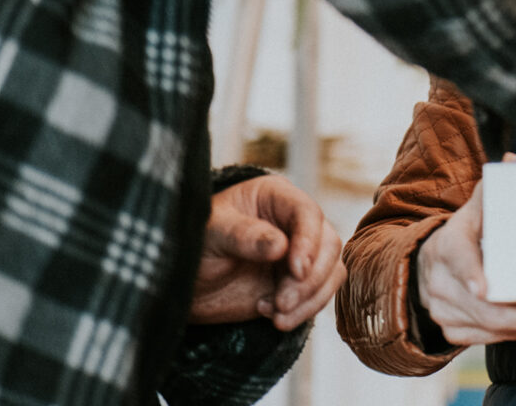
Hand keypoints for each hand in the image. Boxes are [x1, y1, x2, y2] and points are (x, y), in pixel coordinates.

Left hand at [189, 174, 345, 330]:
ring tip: (275, 314)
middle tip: (281, 302)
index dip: (308, 241)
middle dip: (309, 279)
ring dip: (310, 298)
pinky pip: (320, 294)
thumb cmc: (194, 245)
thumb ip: (243, 236)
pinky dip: (304, 310)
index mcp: (275, 197)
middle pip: (327, 244)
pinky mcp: (299, 281)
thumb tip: (280, 246)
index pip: (307, 212)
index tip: (297, 269)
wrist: (185, 283)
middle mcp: (294, 222)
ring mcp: (299, 253)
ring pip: (330, 270)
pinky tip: (273, 317)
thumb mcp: (211, 234)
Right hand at [415, 169, 515, 345]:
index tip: (486, 288)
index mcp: (447, 245)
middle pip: (481, 306)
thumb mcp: (476, 206)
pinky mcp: (452, 330)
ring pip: (487, 328)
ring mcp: (443, 310)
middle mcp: (439, 282)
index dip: (470, 274)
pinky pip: (486, 340)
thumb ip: (498, 185)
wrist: (427, 264)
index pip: (457, 259)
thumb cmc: (465, 232)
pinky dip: (515, 334)